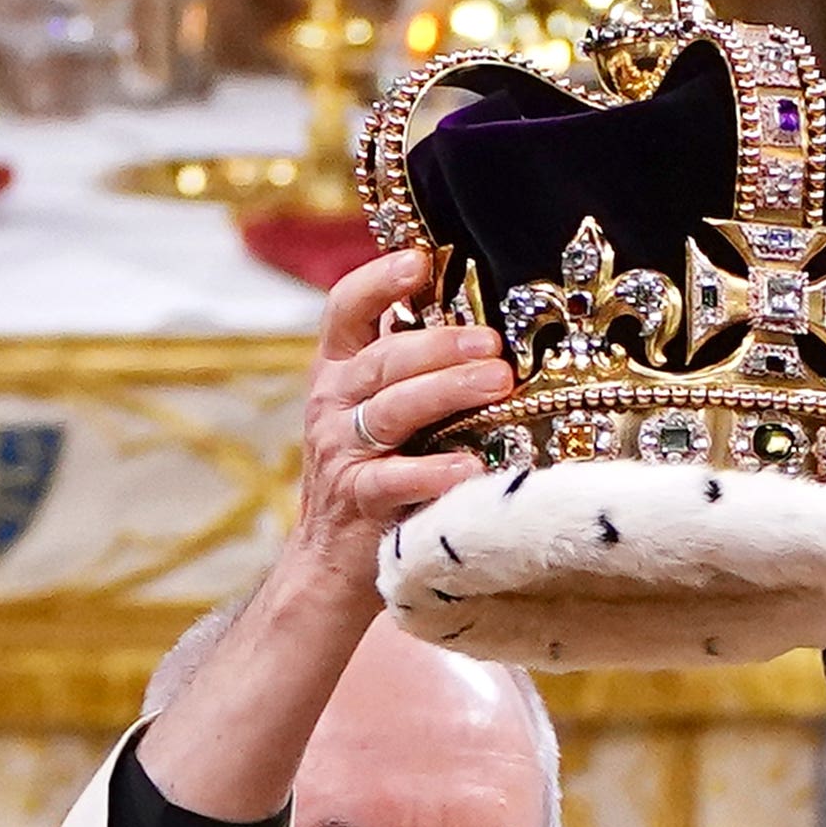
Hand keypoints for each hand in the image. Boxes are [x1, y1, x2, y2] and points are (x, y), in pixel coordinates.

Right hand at [285, 242, 510, 612]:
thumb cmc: (375, 473)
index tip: (421, 263)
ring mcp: (341, 452)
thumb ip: (410, 368)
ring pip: (391, 410)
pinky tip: (470, 467)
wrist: (328, 563)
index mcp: (339, 371)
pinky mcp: (358, 502)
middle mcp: (332, 403)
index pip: (347, 309)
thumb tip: (483, 322)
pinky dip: (432, 472)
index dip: (379, 281)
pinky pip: (393, 480)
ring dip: (446, 392)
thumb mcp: (380, 410)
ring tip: (497, 382)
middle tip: (493, 342)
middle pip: (382, 359)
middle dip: (440, 345)